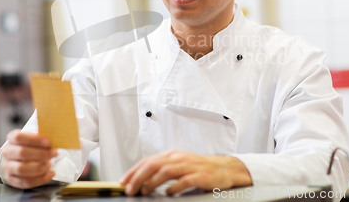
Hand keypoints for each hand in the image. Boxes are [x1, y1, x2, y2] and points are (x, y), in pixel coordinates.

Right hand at [0, 129, 57, 188]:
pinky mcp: (11, 179)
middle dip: (41, 154)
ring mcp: (8, 166)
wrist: (24, 155)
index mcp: (12, 138)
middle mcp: (7, 152)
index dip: (34, 139)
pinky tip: (50, 173)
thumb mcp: (36, 138)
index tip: (48, 142)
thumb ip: (43, 139)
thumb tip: (56, 140)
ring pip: (22, 169)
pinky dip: (40, 179)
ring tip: (50, 164)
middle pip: (22, 152)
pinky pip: (25, 182)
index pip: (19, 137)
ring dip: (39, 168)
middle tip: (54, 154)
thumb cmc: (32, 145)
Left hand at [119, 149, 251, 195]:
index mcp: (172, 155)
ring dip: (152, 182)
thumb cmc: (200, 168)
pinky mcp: (200, 175)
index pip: (148, 160)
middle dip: (138, 177)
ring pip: (166, 171)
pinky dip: (173, 188)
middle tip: (130, 189)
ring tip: (145, 192)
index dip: (134, 171)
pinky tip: (168, 194)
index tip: (123, 181)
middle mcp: (179, 158)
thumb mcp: (179, 165)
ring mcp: (190, 166)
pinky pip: (184, 181)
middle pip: (153, 164)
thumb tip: (142, 181)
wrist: (224, 168)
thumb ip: (163, 170)